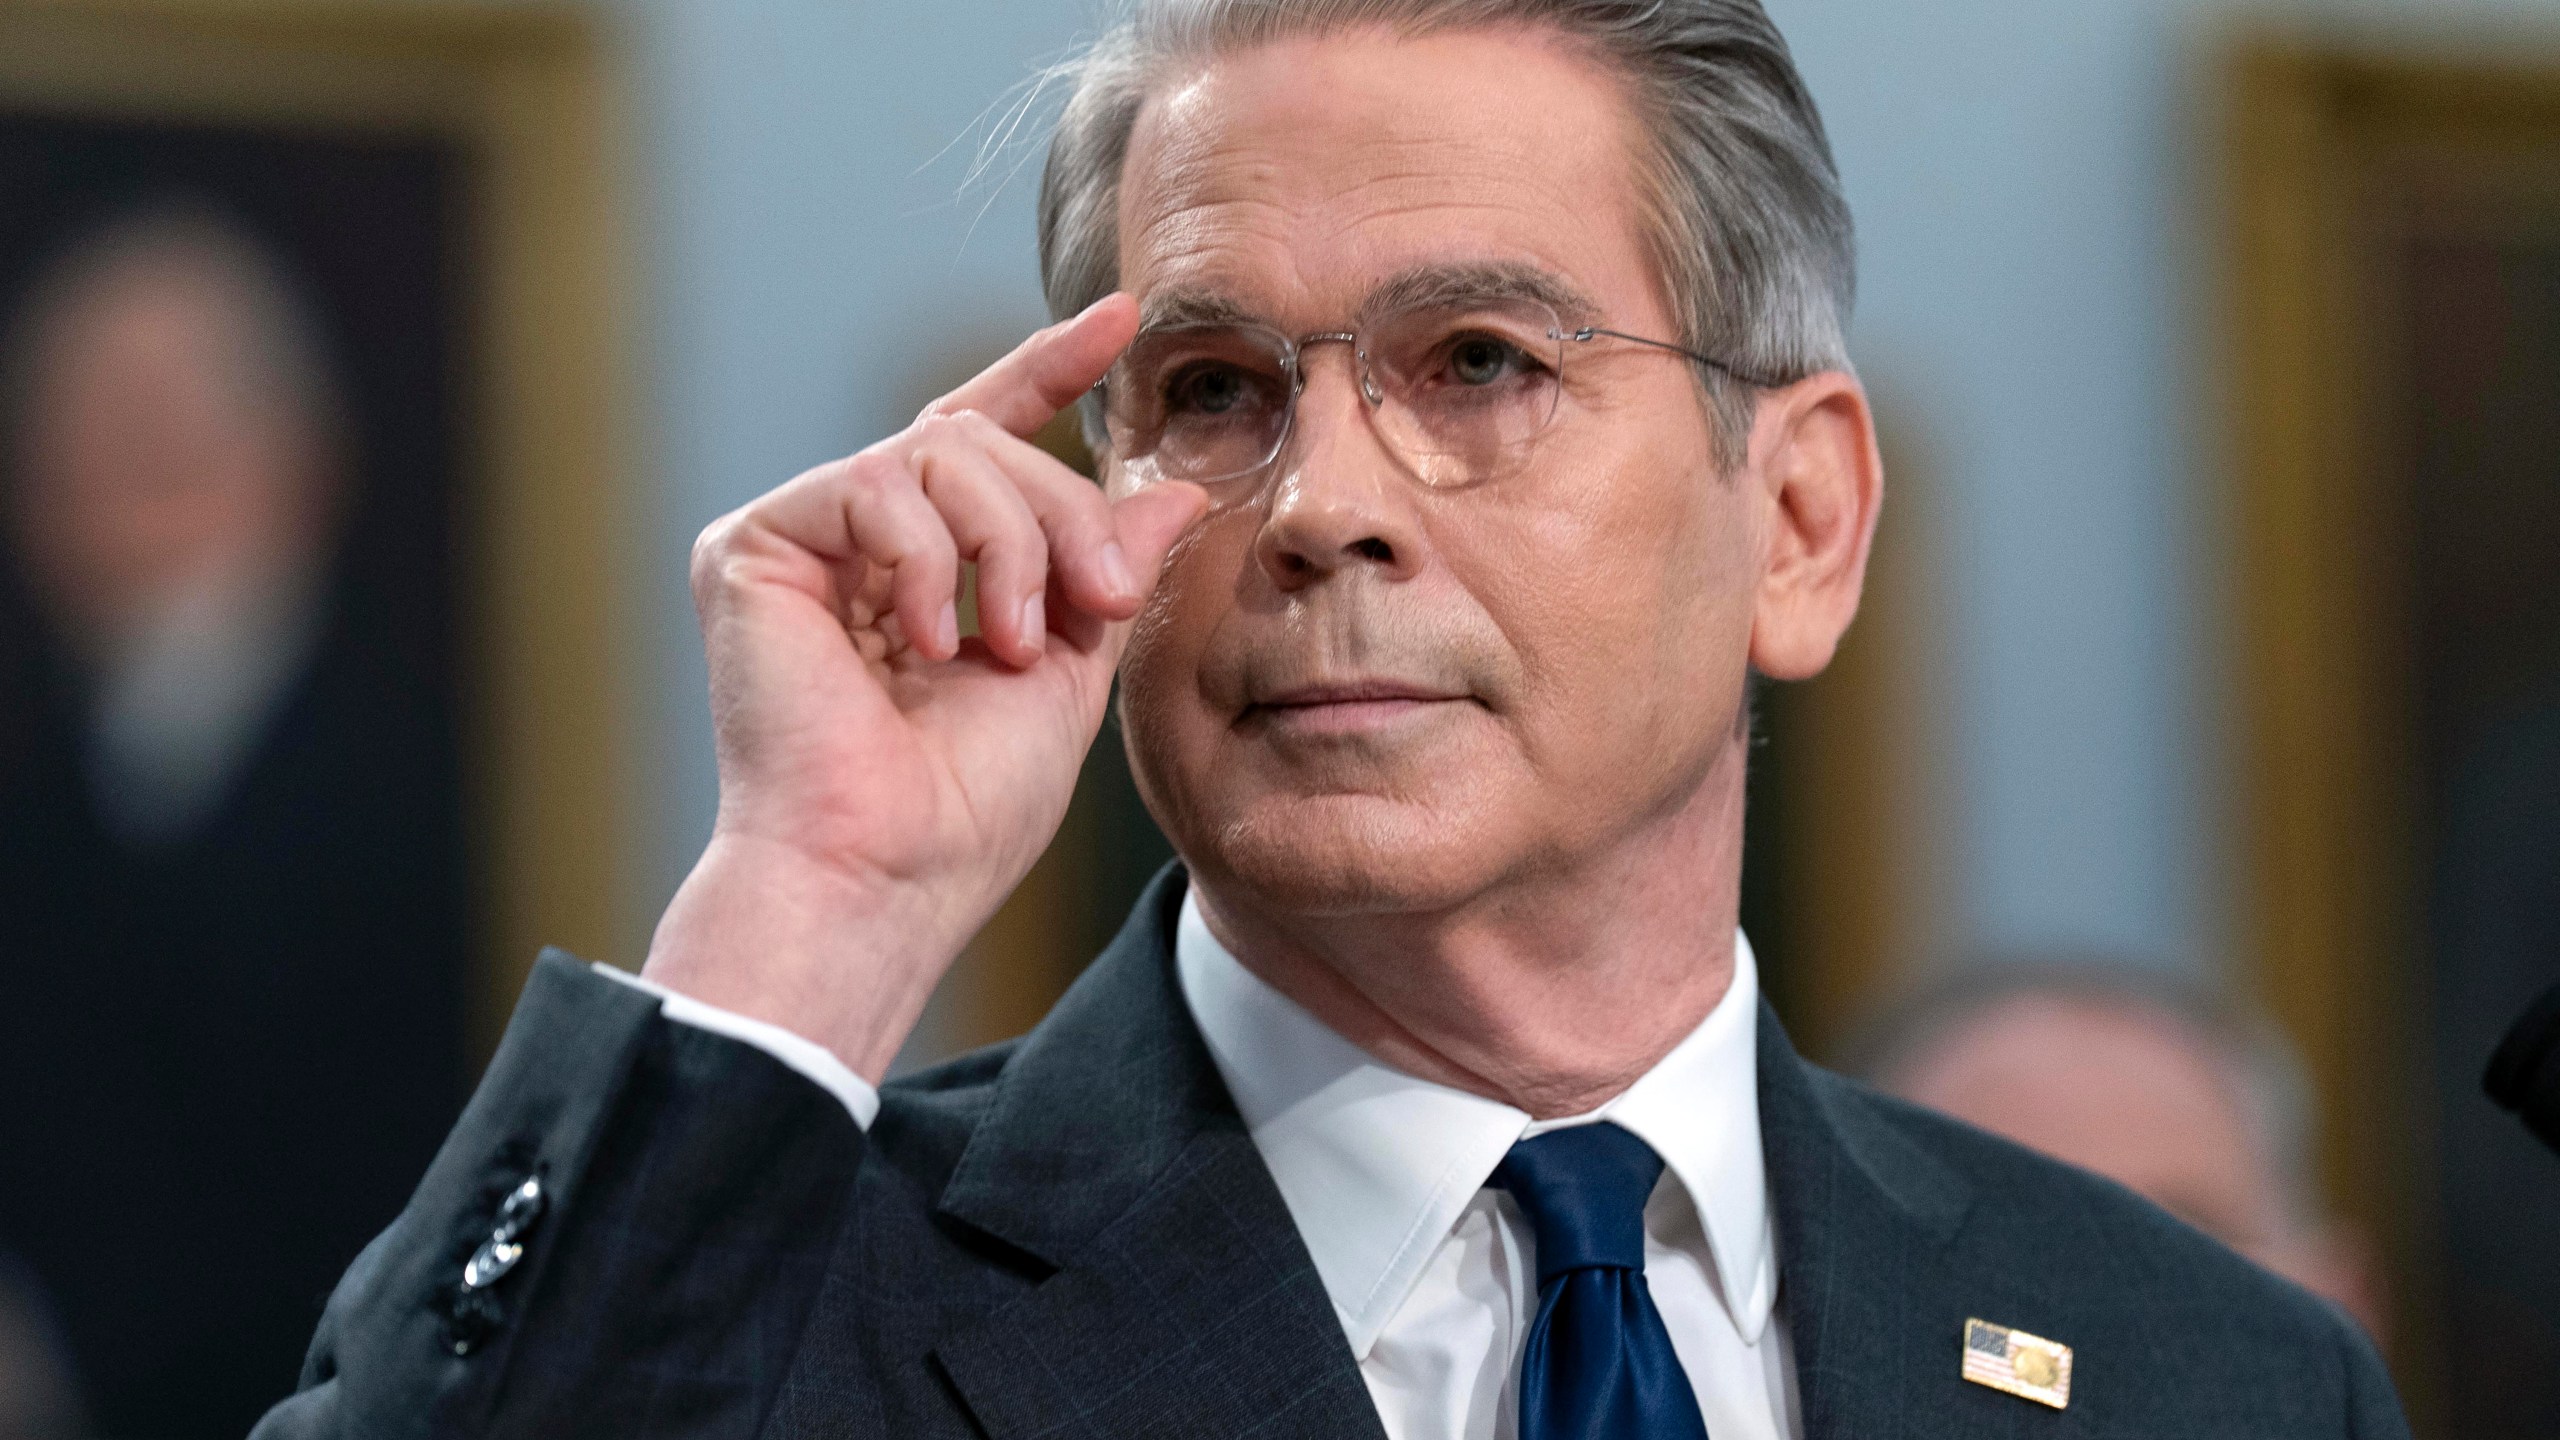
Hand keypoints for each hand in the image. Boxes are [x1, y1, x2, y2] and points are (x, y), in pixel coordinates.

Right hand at [641, 295, 1205, 1078]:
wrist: (886, 870)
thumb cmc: (968, 807)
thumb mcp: (1075, 670)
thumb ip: (1110, 571)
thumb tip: (1175, 492)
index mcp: (926, 566)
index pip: (988, 438)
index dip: (1050, 372)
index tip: (1121, 316)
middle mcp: (857, 540)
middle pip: (984, 441)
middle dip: (1061, 513)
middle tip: (1099, 602)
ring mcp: (802, 539)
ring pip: (941, 451)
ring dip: (1006, 545)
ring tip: (1009, 646)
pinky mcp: (751, 545)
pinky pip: (873, 483)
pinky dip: (927, 560)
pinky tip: (927, 643)